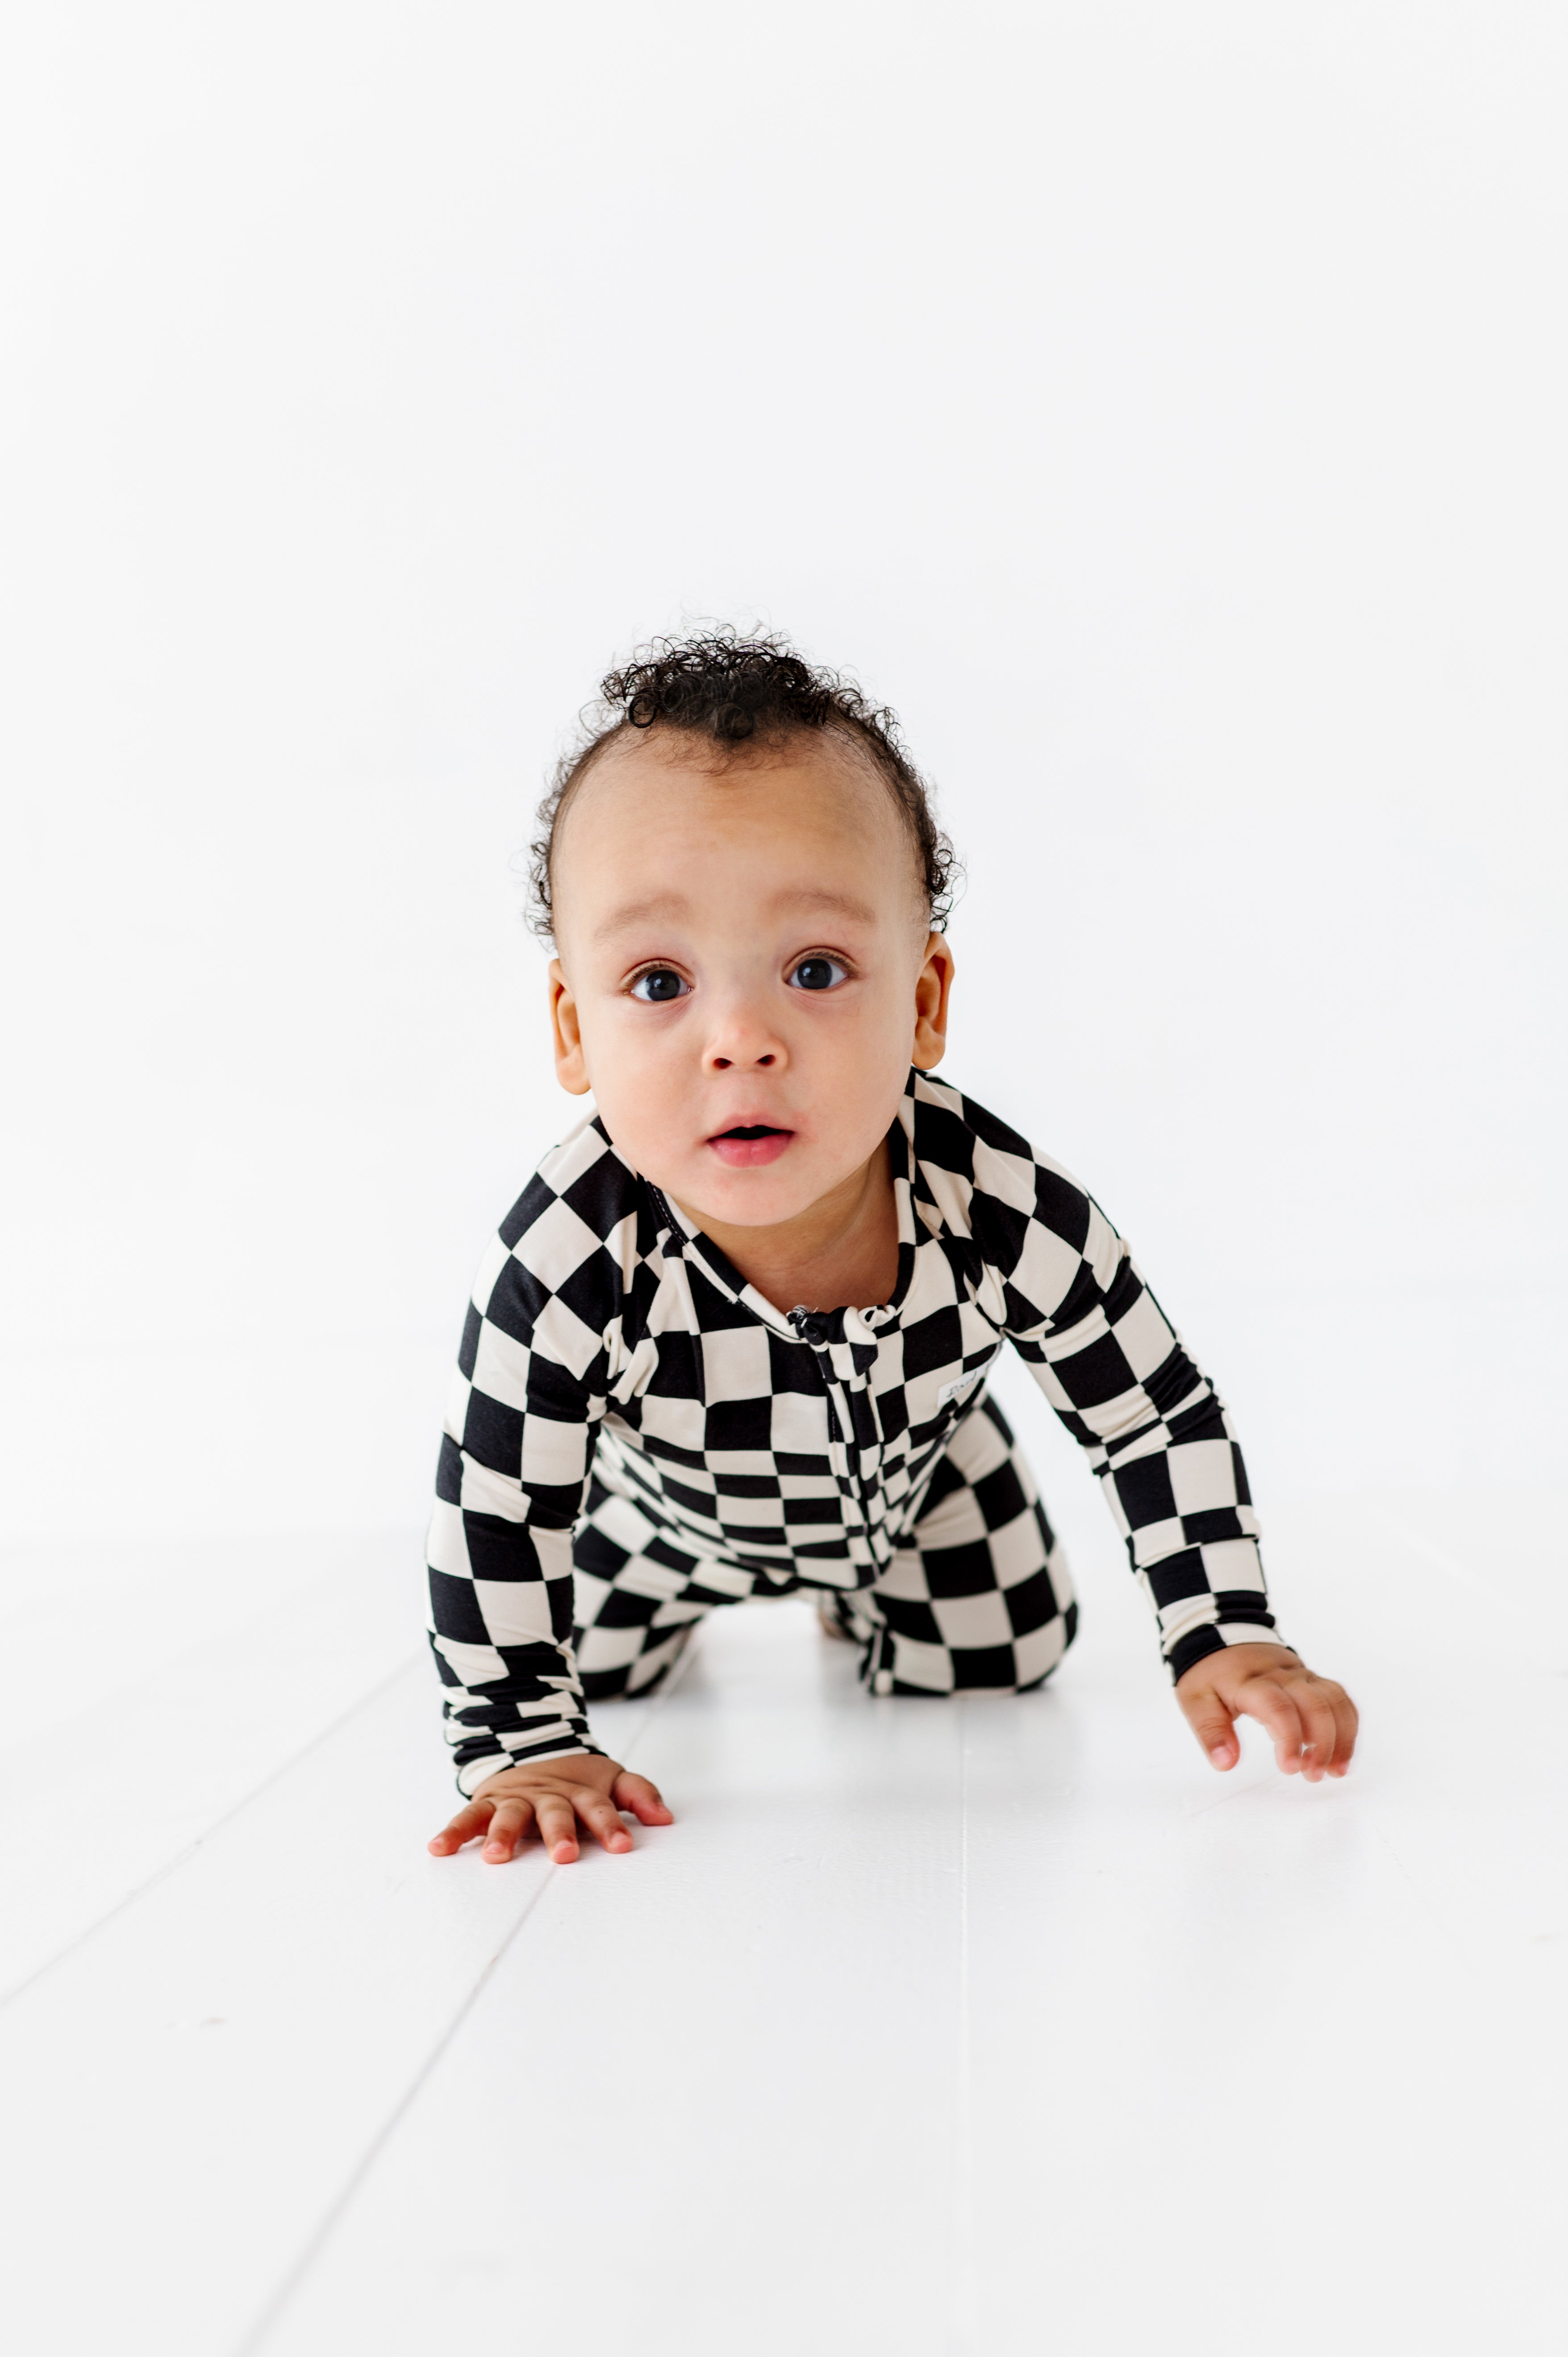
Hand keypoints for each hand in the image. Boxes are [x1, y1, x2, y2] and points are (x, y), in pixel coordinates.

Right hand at [427, 1752, 672, 1864]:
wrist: (531, 1745)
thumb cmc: (575, 1779)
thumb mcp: (610, 1780)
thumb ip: (638, 1794)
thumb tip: (666, 1818)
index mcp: (579, 1792)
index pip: (598, 1807)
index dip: (611, 1825)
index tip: (623, 1846)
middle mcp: (546, 1795)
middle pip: (554, 1812)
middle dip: (559, 1833)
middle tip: (564, 1855)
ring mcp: (515, 1798)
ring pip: (509, 1813)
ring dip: (502, 1834)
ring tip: (497, 1857)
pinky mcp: (487, 1801)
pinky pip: (468, 1816)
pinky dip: (453, 1831)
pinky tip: (439, 1848)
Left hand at [1175, 1642, 1357, 1781]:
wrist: (1223, 1637)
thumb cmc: (1211, 1674)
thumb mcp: (1196, 1700)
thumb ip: (1211, 1731)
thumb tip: (1226, 1763)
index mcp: (1249, 1680)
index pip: (1277, 1706)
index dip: (1288, 1737)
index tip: (1289, 1767)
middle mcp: (1281, 1675)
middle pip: (1314, 1704)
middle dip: (1321, 1744)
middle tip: (1312, 1776)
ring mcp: (1300, 1675)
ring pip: (1333, 1700)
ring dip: (1340, 1737)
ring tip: (1334, 1771)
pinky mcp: (1312, 1679)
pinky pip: (1339, 1698)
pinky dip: (1347, 1725)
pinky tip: (1343, 1752)